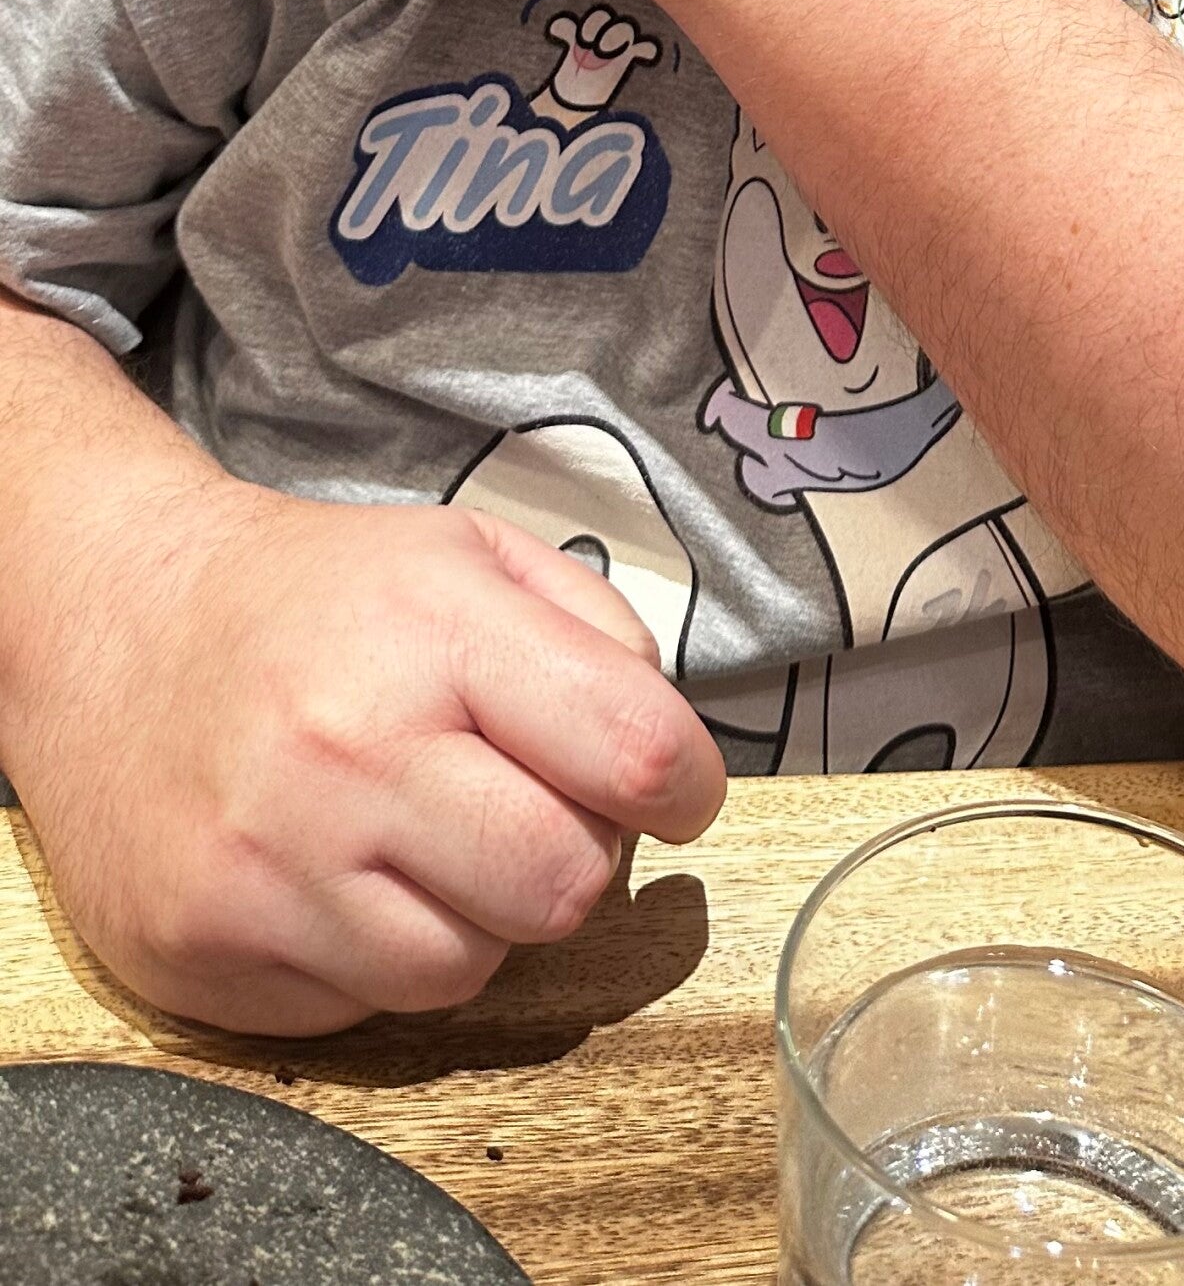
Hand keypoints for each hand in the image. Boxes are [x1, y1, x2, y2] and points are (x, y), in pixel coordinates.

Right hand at [6, 459, 725, 1033]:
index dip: (688, 786)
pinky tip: (342, 878)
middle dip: (576, 857)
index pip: (634, 751)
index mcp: (435, 629)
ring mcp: (273, 862)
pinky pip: (367, 1009)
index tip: (675, 792)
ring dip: (476, 918)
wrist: (116, 627)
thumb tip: (668, 761)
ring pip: (471, 970)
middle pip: (564, 885)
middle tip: (530, 813)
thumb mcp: (469, 553)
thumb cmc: (317, 599)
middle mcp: (350, 750)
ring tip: (425, 842)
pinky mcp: (211, 950)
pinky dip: (379, 954)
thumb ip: (598, 636)